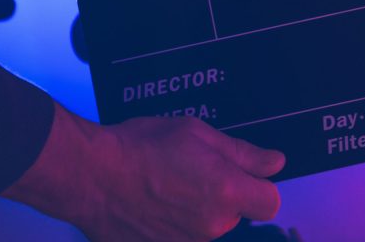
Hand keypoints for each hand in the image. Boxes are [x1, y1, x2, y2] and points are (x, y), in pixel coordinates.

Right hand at [4, 104, 285, 241]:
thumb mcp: (196, 133)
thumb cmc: (138, 148)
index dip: (259, 187)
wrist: (89, 175)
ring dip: (196, 210)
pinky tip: (153, 205)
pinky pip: (181, 236)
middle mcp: (212, 224)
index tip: (244, 176)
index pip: (270, 202)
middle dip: (222, 195)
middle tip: (191, 172)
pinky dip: (173, 224)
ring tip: (166, 186)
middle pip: (235, 215)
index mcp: (226, 191)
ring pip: (207, 227)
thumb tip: (274, 162)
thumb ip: (241, 153)